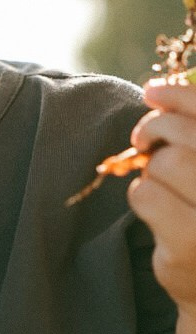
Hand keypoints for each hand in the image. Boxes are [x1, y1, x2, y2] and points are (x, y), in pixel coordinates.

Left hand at [130, 80, 195, 313]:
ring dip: (151, 169)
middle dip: (155, 128)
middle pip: (187, 136)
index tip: (152, 90)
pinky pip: (146, 195)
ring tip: (161, 183)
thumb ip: (195, 136)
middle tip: (143, 138)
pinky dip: (142, 195)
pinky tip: (156, 209)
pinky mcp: (192, 243)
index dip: (181, 96)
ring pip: (165, 163)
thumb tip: (159, 91)